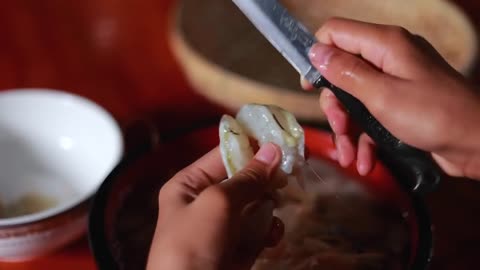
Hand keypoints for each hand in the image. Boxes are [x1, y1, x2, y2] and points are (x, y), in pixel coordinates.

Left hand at [146, 143, 284, 269]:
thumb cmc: (194, 244)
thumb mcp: (218, 203)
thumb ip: (247, 178)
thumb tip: (273, 149)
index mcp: (190, 184)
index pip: (225, 153)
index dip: (254, 144)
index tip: (284, 137)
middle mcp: (206, 201)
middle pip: (244, 178)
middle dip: (266, 176)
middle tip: (293, 170)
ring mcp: (223, 225)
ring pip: (256, 203)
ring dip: (269, 204)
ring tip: (277, 206)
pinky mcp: (238, 246)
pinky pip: (259, 229)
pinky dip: (269, 230)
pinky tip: (272, 236)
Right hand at [304, 18, 479, 179]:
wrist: (479, 144)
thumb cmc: (434, 116)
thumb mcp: (382, 95)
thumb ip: (346, 72)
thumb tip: (316, 52)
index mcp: (384, 45)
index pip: (336, 32)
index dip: (318, 55)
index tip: (310, 85)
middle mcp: (388, 59)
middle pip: (342, 72)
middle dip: (335, 105)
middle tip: (338, 128)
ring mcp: (395, 82)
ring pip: (354, 99)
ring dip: (348, 129)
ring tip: (349, 157)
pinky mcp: (401, 105)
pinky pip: (372, 115)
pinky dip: (365, 139)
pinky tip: (365, 162)